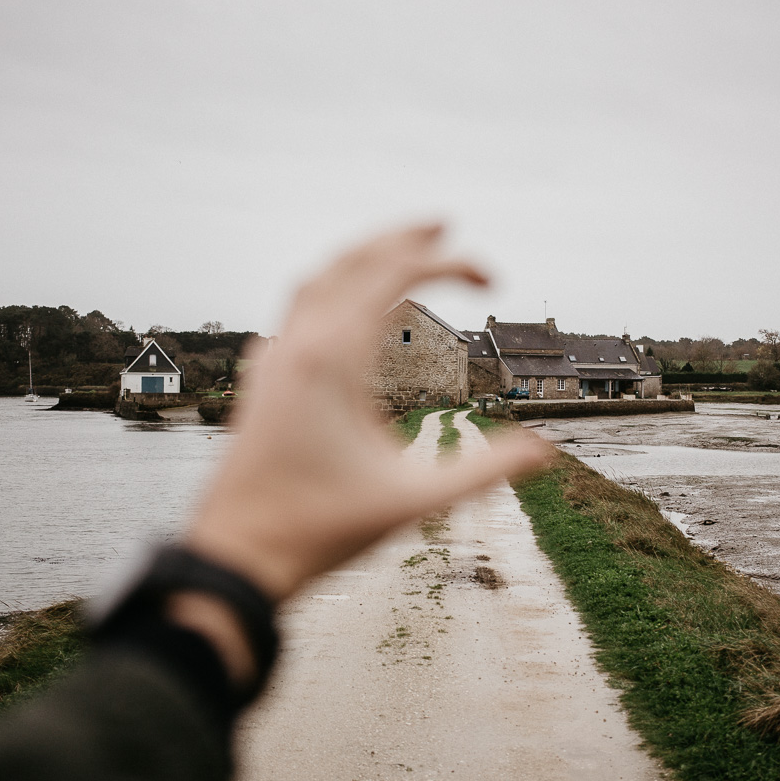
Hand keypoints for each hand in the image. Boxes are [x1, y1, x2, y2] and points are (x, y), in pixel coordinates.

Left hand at [184, 224, 548, 603]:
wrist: (235, 555)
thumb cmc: (320, 529)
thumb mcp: (414, 503)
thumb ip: (482, 472)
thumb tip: (544, 451)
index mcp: (335, 359)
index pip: (395, 275)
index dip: (450, 262)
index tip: (494, 279)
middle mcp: (299, 345)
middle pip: (353, 261)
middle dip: (403, 237)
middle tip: (446, 225)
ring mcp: (273, 359)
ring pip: (317, 279)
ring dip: (360, 256)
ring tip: (397, 252)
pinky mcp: (260, 380)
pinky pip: (293, 310)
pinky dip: (327, 288)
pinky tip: (337, 309)